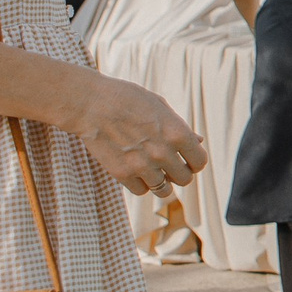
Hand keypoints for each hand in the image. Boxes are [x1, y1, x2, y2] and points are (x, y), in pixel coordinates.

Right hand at [67, 74, 207, 196]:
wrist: (91, 104)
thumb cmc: (128, 100)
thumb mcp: (161, 106)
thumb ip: (181, 127)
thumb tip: (199, 141)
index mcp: (178, 133)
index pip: (199, 162)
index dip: (195, 162)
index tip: (187, 160)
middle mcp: (163, 152)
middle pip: (184, 180)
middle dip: (179, 173)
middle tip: (169, 165)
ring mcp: (141, 165)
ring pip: (164, 190)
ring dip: (160, 181)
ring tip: (152, 169)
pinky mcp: (121, 174)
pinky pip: (141, 191)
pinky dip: (140, 184)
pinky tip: (135, 170)